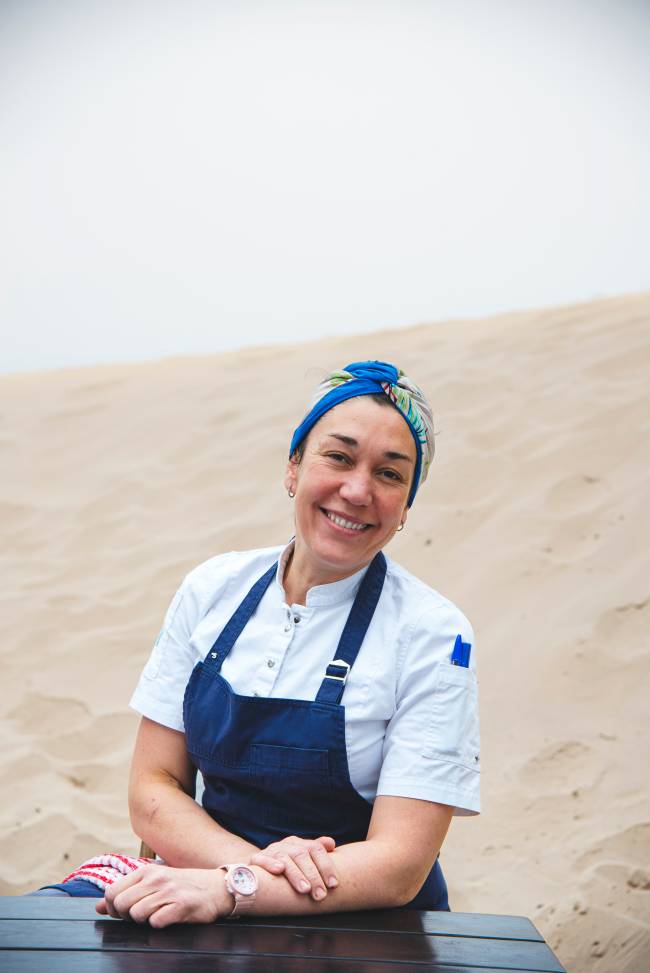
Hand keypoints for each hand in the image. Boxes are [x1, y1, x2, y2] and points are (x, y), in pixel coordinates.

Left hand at [96, 863, 227, 926]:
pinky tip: (168, 917)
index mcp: (146, 871)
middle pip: (120, 905)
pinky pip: (156, 922)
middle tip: (141, 915)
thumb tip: (98, 906)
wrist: (217, 888)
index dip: (112, 908)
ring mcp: (169, 891)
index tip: (124, 911)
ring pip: (136, 914)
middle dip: (126, 916)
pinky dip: (159, 924)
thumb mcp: (154, 883)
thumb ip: (126, 892)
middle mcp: (156, 878)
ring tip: (156, 915)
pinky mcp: (182, 905)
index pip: (111, 892)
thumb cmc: (183, 886)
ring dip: (143, 921)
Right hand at [250, 835, 337, 900]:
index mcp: (299, 843)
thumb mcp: (303, 859)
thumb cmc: (288, 867)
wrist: (259, 870)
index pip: (315, 848)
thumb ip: (317, 852)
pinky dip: (270, 863)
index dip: (326, 865)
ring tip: (305, 889)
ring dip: (295, 874)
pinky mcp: (256, 860)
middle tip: (320, 894)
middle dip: (313, 875)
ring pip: (284, 858)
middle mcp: (286, 845)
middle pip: (301, 855)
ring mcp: (271, 851)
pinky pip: (262, 859)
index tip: (334, 884)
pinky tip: (279, 870)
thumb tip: (331, 843)